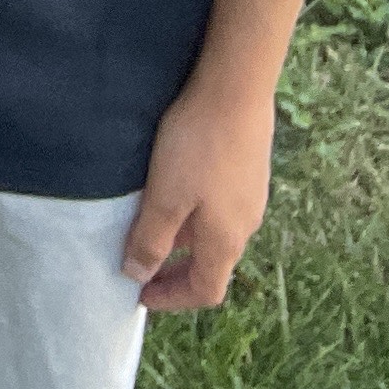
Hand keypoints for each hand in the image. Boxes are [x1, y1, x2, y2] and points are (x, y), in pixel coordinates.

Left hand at [121, 79, 273, 309]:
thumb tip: (138, 275)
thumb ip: (151, 239)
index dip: (172, 299)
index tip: (141, 296)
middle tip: (141, 266)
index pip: (205, 290)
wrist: (236, 89)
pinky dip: (192, 214)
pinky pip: (218, 206)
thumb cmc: (198, 145)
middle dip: (175, 271)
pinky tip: (172, 190)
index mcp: (226, 241)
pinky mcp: (248, 169)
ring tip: (149, 226)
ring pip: (213, 233)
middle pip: (211, 264)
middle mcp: (245, 225)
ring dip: (182, 239)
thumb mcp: (165, 197)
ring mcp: (250, 196)